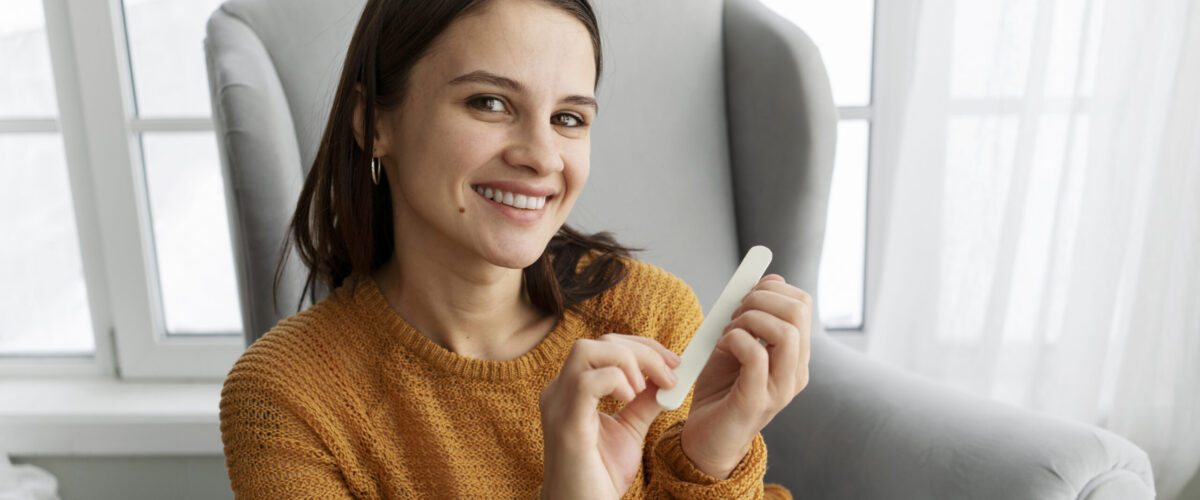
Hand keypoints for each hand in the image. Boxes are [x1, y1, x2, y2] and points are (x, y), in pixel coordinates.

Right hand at [540, 334, 680, 498]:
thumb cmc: (599, 477)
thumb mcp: (629, 430)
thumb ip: (643, 402)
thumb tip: (666, 379)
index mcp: (572, 391)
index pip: (605, 347)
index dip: (642, 347)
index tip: (674, 362)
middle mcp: (559, 392)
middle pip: (598, 343)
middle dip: (642, 350)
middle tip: (670, 373)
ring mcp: (558, 405)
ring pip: (586, 351)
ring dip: (627, 361)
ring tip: (644, 388)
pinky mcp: (566, 424)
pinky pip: (586, 382)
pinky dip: (615, 381)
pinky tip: (629, 399)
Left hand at [680, 274, 811, 477]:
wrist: (705, 439)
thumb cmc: (719, 391)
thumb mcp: (735, 343)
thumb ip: (753, 315)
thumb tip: (772, 278)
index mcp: (795, 357)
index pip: (802, 304)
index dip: (771, 289)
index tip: (744, 297)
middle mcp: (795, 373)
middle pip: (799, 311)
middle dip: (760, 299)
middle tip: (734, 314)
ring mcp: (780, 389)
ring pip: (786, 332)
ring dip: (749, 319)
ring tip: (728, 332)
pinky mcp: (757, 402)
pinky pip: (756, 356)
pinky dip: (735, 340)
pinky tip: (721, 346)